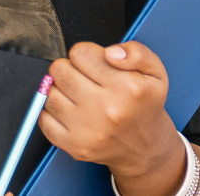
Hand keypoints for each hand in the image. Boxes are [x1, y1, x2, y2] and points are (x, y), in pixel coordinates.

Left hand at [39, 42, 181, 185]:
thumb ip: (137, 52)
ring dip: (60, 89)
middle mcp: (107, 109)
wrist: (144, 147)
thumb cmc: (145, 106)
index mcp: (127, 87)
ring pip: (50, 93)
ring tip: (77, 94)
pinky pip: (44, 118)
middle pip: (60, 70)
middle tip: (83, 77)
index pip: (81, 53)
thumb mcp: (155, 72)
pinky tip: (69, 110)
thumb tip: (110, 52)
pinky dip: (51, 111)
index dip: (85, 53)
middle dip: (69, 68)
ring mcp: (88, 130)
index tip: (93, 62)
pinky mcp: (74, 145)